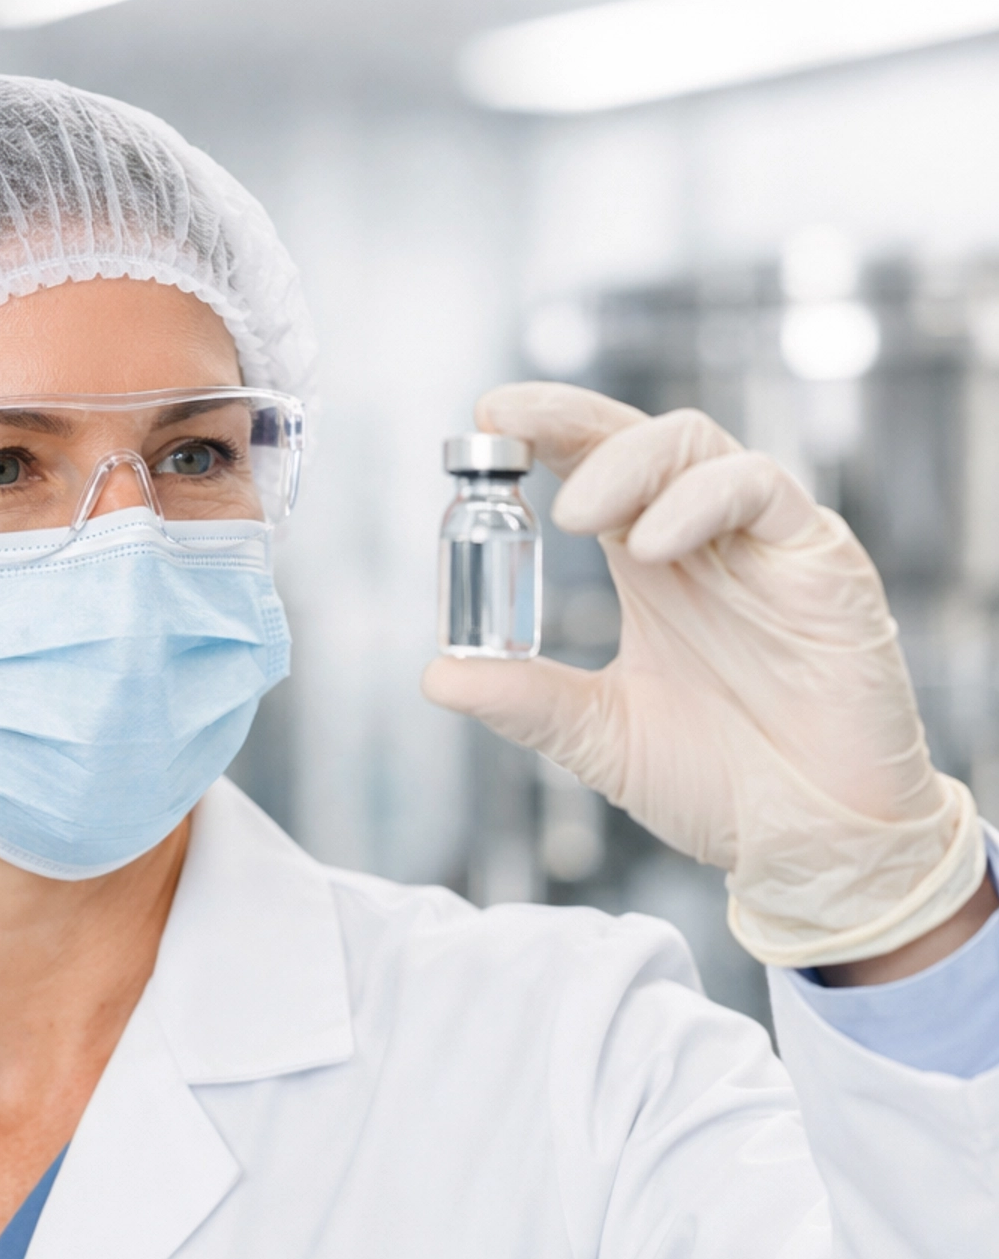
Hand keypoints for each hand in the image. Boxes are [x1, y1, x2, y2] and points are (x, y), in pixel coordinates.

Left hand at [423, 383, 986, 967]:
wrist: (812, 839)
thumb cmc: (725, 785)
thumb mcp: (604, 738)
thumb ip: (528, 702)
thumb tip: (438, 676)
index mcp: (650, 570)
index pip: (592, 470)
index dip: (542, 435)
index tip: (482, 426)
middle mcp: (703, 541)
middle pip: (636, 438)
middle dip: (568, 418)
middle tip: (505, 425)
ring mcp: (762, 544)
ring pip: (697, 446)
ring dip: (626, 460)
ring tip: (573, 513)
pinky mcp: (819, 558)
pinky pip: (762, 490)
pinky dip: (700, 500)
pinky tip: (652, 547)